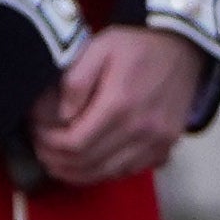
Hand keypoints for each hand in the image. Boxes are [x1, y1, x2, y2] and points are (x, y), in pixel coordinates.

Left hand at [30, 23, 201, 186]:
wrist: (181, 46)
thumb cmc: (135, 44)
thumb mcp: (99, 48)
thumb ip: (75, 82)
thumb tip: (61, 117)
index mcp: (120, 104)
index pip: (74, 144)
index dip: (49, 145)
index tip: (37, 134)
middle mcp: (140, 130)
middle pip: (87, 165)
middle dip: (57, 161)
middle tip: (42, 150)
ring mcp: (156, 143)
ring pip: (107, 175)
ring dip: (77, 173)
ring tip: (59, 160)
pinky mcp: (165, 148)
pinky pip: (129, 172)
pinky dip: (104, 171)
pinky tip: (90, 160)